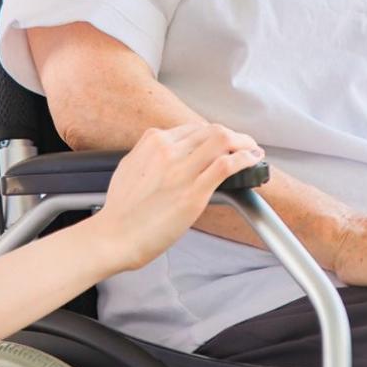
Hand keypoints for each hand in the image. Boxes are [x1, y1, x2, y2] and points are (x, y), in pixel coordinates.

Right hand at [92, 124, 265, 272]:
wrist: (113, 237)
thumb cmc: (120, 211)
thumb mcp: (129, 168)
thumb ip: (149, 155)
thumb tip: (166, 153)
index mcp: (152, 143)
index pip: (193, 129)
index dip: (213, 135)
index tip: (222, 143)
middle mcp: (168, 151)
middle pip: (212, 130)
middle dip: (234, 136)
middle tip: (245, 145)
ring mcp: (182, 171)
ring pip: (223, 141)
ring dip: (245, 144)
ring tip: (253, 152)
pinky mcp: (194, 193)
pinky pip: (226, 165)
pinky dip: (244, 159)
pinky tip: (251, 162)